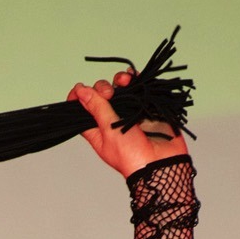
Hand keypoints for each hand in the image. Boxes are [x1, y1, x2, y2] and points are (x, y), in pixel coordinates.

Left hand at [68, 73, 187, 178]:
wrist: (160, 162)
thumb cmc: (132, 156)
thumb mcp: (109, 131)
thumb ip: (97, 108)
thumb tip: (81, 91)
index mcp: (98, 131)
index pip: (82, 111)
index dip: (79, 98)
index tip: (81, 89)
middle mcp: (112, 121)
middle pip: (100, 96)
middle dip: (102, 88)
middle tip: (109, 94)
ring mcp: (129, 113)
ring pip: (120, 89)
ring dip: (119, 80)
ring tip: (124, 80)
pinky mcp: (145, 107)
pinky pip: (138, 88)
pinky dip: (135, 79)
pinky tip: (133, 76)